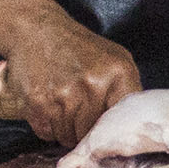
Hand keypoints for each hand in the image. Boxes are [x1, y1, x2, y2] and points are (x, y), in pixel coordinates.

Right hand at [2, 10, 139, 148]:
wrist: (37, 29)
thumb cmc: (78, 48)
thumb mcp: (115, 59)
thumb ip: (128, 92)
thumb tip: (131, 130)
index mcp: (118, 72)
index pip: (124, 123)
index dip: (114, 134)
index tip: (108, 136)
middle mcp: (93, 84)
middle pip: (94, 134)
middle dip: (87, 130)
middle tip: (79, 112)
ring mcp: (65, 95)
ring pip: (69, 138)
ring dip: (66, 129)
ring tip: (63, 105)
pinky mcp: (39, 103)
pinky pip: (47, 134)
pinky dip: (47, 126)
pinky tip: (48, 104)